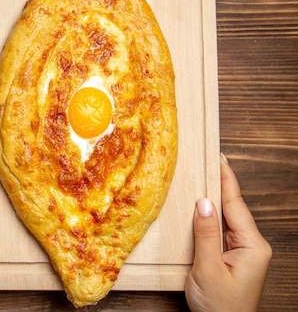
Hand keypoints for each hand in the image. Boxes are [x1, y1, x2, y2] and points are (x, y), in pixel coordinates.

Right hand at [185, 154, 271, 311]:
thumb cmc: (220, 309)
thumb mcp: (208, 270)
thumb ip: (206, 234)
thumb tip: (203, 202)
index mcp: (252, 246)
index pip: (236, 204)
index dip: (225, 179)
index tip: (218, 157)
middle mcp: (252, 246)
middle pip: (232, 208)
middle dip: (219, 184)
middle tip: (206, 161)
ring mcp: (243, 252)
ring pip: (226, 219)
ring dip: (213, 200)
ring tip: (201, 178)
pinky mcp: (232, 258)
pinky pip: (220, 231)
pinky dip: (210, 217)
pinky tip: (201, 208)